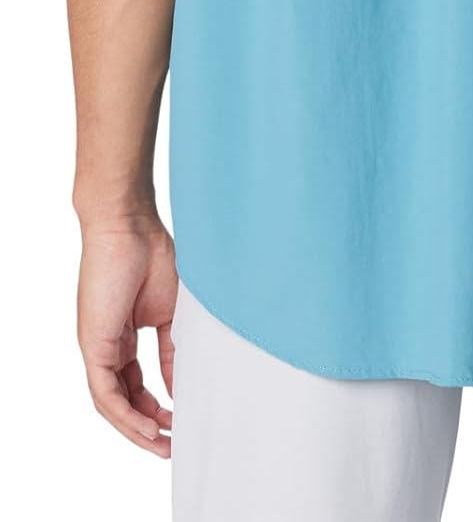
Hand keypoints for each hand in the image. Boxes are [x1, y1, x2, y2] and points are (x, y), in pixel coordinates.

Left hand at [77, 210, 176, 456]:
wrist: (130, 225)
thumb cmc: (153, 254)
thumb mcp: (172, 311)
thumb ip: (173, 349)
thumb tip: (180, 385)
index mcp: (123, 336)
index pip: (136, 384)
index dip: (157, 407)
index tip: (182, 420)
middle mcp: (106, 346)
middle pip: (122, 400)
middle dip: (147, 427)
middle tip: (172, 445)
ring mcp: (97, 347)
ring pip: (111, 404)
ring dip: (137, 430)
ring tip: (163, 444)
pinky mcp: (94, 345)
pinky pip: (105, 393)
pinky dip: (126, 415)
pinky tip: (148, 428)